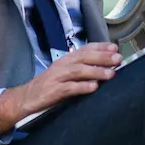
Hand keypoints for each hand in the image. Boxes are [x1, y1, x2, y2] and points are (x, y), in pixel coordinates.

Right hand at [0, 44, 122, 133]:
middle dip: (102, 57)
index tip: (115, 48)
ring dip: (96, 71)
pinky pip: (69, 88)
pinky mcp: (53, 91)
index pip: (85, 49)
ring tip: (111, 74)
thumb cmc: (49, 85)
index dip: (100, 47)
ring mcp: (57, 77)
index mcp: (66, 59)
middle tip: (118, 59)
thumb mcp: (64, 73)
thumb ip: (81, 68)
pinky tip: (94, 87)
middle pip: (84, 57)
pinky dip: (82, 87)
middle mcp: (62, 65)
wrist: (26, 97)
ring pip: (78, 71)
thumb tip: (105, 66)